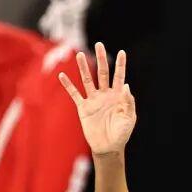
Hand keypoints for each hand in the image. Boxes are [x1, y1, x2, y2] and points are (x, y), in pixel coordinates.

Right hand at [58, 42, 135, 156]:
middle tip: (99, 44)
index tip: (122, 52)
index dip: (120, 65)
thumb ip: (128, 102)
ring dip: (83, 67)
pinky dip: (68, 85)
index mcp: (118, 97)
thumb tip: (127, 86)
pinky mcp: (83, 108)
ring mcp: (93, 100)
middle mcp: (105, 95)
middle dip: (101, 59)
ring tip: (79, 54)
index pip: (119, 77)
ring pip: (87, 80)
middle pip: (102, 73)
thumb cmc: (121, 134)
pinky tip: (62, 75)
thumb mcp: (129, 119)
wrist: (108, 147)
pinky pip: (74, 94)